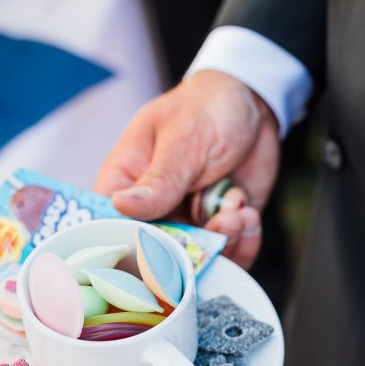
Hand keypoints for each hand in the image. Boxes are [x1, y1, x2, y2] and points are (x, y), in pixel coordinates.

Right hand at [95, 70, 280, 269]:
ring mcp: (187, 223)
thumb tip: (120, 205)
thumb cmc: (205, 109)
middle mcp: (153, 211)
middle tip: (221, 222)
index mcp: (125, 183)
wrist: (253, 105)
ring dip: (224, 242)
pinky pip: (229, 255)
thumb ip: (159, 179)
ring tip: (239, 213)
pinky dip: (243, 242)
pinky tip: (247, 215)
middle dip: (192, 249)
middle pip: (157, 255)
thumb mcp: (182, 141)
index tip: (161, 251)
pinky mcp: (220, 230)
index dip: (131, 248)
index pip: (111, 227)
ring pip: (197, 261)